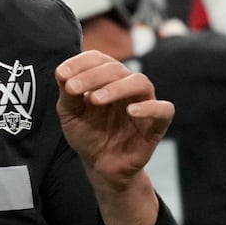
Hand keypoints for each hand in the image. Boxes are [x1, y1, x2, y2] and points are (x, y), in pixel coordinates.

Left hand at [56, 50, 173, 187]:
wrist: (100, 165)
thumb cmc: (87, 134)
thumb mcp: (70, 113)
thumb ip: (67, 93)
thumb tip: (61, 72)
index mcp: (106, 78)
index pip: (98, 59)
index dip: (80, 62)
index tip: (61, 74)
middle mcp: (127, 85)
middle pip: (116, 68)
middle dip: (92, 76)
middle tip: (73, 88)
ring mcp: (144, 102)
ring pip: (140, 82)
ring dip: (117, 87)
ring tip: (96, 99)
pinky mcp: (156, 125)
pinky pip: (164, 110)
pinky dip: (149, 108)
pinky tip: (130, 111)